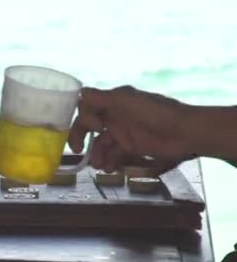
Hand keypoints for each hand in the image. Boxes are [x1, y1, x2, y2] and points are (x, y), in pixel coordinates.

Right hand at [68, 86, 193, 170]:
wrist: (185, 133)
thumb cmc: (157, 113)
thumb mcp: (128, 101)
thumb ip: (103, 98)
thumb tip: (80, 92)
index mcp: (113, 101)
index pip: (87, 108)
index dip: (85, 119)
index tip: (96, 129)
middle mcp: (114, 116)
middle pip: (89, 127)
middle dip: (80, 139)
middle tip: (77, 151)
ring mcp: (122, 132)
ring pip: (100, 144)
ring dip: (96, 154)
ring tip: (98, 166)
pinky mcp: (130, 147)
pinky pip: (113, 155)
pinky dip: (108, 162)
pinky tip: (109, 169)